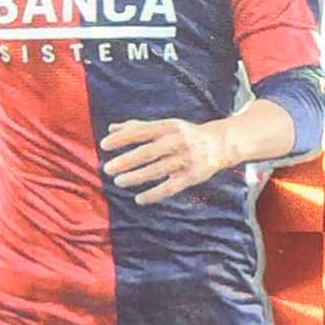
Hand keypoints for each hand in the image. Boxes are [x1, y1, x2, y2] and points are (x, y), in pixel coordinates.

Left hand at [100, 117, 229, 205]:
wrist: (221, 143)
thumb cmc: (185, 134)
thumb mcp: (165, 125)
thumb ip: (138, 127)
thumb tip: (111, 128)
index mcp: (168, 127)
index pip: (141, 132)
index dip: (122, 138)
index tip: (104, 145)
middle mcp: (177, 142)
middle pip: (148, 152)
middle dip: (127, 160)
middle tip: (108, 168)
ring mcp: (185, 160)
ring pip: (158, 170)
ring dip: (137, 177)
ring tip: (118, 182)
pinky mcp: (192, 177)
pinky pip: (171, 187)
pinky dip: (154, 194)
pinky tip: (139, 199)